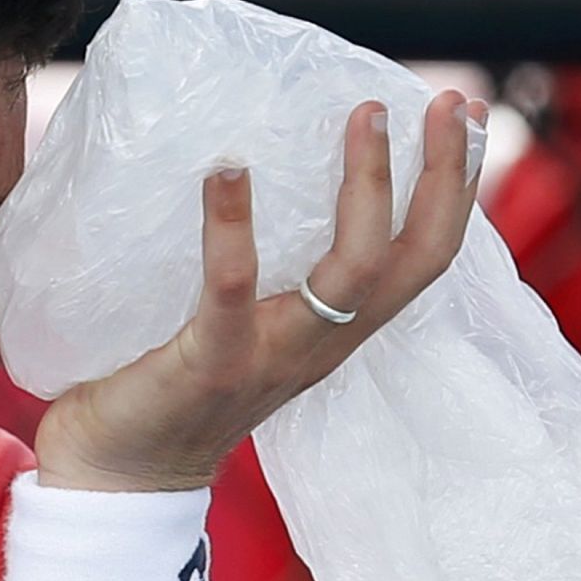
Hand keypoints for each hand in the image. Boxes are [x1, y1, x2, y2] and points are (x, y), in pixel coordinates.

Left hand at [33, 90, 487, 492]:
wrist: (117, 480)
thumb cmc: (169, 389)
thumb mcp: (241, 325)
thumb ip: (262, 272)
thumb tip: (250, 166)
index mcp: (332, 332)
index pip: (419, 259)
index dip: (455, 190)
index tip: (463, 117)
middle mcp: (320, 344)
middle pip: (415, 261)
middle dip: (444, 178)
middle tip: (445, 100)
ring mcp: (271, 356)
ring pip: (352, 272)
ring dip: (367, 187)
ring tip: (366, 115)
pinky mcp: (211, 362)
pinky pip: (232, 288)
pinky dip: (233, 225)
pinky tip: (230, 168)